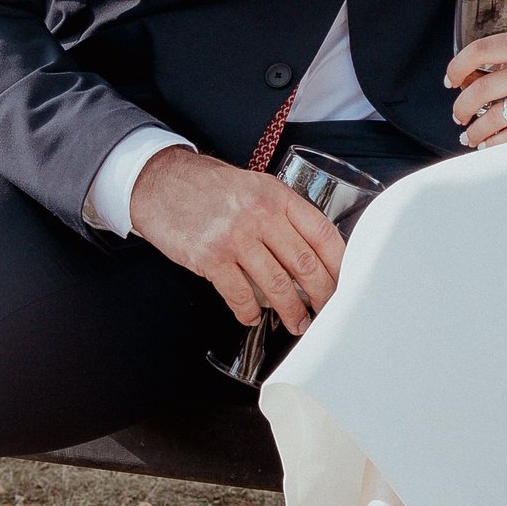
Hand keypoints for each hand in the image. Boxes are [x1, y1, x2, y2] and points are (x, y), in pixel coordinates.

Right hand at [126, 146, 346, 331]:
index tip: (346, 283)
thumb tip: (311, 250)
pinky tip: (252, 316)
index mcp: (275, 194)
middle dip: (322, 295)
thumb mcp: (252, 186)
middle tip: (327, 311)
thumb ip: (280, 212)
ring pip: (277, 285)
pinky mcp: (210, 257)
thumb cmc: (208, 186)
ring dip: (291, 312)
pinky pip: (240, 295)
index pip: (321, 232)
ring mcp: (234, 236)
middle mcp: (259, 214)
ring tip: (297, 323)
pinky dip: (249, 312)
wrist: (159, 182)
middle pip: (304, 263)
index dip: (339, 263)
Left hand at [446, 31, 506, 147]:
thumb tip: (468, 84)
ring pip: (494, 117)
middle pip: (481, 88)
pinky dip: (496, 145)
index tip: (450, 81)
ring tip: (471, 137)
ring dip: (476, 131)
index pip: (482, 49)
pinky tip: (490, 146)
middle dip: (462, 107)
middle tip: (458, 116)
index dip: (458, 66)